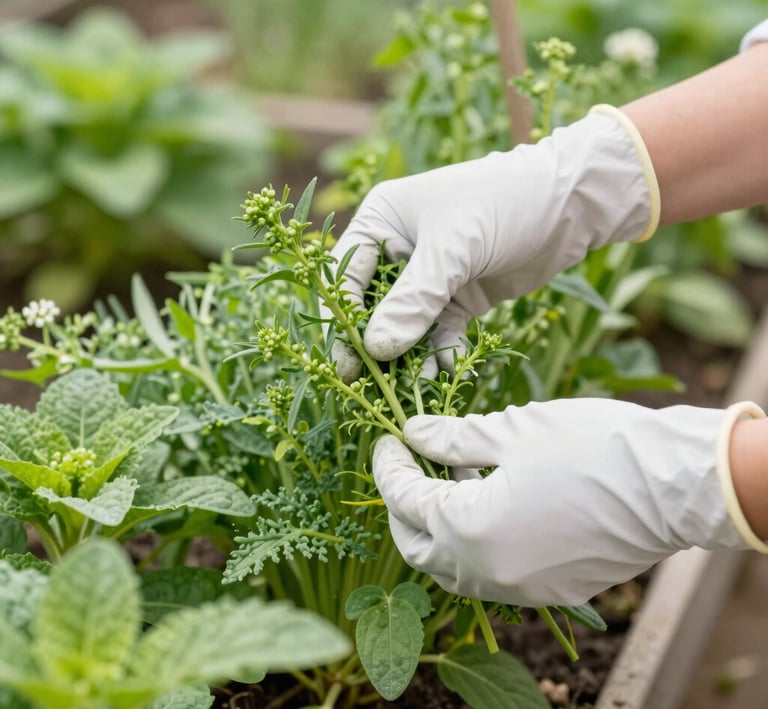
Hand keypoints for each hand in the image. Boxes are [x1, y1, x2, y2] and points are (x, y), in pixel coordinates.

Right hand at [325, 105, 659, 381]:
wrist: (570, 205)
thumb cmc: (503, 204)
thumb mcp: (453, 249)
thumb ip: (413, 300)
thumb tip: (376, 349)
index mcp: (382, 221)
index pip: (345, 276)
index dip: (342, 319)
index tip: (347, 361)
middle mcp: (399, 250)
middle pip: (372, 308)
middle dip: (377, 345)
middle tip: (375, 387)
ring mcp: (430, 277)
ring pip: (406, 326)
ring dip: (411, 356)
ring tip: (420, 385)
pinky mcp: (458, 297)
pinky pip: (439, 333)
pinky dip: (441, 353)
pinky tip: (449, 370)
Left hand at [372, 398, 763, 606]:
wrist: (673, 484)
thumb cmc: (593, 446)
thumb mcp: (511, 431)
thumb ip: (452, 438)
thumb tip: (413, 433)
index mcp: (472, 530)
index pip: (405, 500)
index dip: (389, 467)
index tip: (387, 439)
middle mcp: (490, 573)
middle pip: (418, 547)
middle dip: (400, 507)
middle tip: (404, 467)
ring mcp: (521, 590)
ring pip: (451, 569)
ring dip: (435, 530)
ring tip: (443, 482)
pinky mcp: (548, 591)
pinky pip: (489, 576)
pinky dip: (470, 547)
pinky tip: (481, 507)